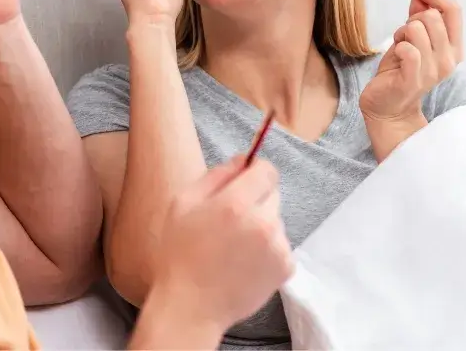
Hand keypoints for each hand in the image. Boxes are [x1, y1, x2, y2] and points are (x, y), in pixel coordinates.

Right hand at [149, 156, 293, 334]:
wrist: (191, 307)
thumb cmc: (179, 254)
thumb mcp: (183, 203)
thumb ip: (216, 174)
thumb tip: (243, 159)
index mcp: (236, 204)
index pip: (267, 170)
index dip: (255, 172)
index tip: (244, 182)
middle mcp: (263, 223)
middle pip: (273, 193)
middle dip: (256, 200)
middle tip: (231, 220)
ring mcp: (278, 247)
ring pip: (277, 220)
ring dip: (262, 225)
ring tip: (234, 246)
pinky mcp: (286, 267)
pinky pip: (281, 244)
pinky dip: (268, 249)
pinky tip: (244, 262)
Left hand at [359, 0, 463, 122]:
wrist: (389, 107)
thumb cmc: (400, 70)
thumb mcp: (412, 38)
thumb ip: (418, 14)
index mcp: (454, 48)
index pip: (454, 10)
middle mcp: (449, 59)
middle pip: (432, 16)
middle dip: (412, 19)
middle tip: (404, 36)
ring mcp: (433, 71)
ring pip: (417, 28)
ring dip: (402, 34)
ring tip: (400, 48)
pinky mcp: (413, 79)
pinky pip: (409, 50)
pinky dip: (398, 47)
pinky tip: (397, 57)